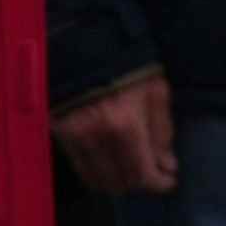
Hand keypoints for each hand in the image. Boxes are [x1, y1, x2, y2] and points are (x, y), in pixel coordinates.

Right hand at [52, 69, 178, 199]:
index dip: (159, 183)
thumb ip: (162, 133)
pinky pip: (78, 165)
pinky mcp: (57, 130)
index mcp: (124, 125)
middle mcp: (95, 136)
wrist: (82, 41)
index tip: (168, 181)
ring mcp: (72, 135)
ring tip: (131, 168)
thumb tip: (166, 166)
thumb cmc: (127, 63)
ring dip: (117, 180)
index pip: (142, 174)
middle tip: (152, 173)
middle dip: (139, 182)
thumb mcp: (155, 92)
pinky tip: (110, 161)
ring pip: (95, 178)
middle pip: (119, 181)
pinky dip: (96, 170)